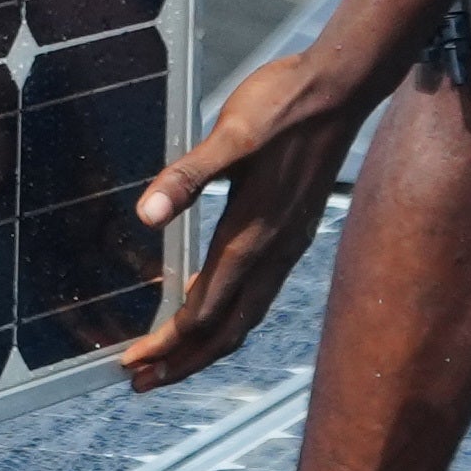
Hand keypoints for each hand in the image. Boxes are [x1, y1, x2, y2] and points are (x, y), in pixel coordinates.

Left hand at [118, 35, 391, 386]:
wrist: (340, 88)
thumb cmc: (284, 104)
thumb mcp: (230, 134)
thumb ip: (188, 175)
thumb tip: (146, 214)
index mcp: (252, 235)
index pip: (203, 313)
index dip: (164, 343)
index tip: (130, 362)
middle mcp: (273, 251)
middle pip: (225, 331)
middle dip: (181, 363)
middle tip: (140, 383)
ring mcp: (286, 245)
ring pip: (244, 317)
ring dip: (204, 347)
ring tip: (170, 362)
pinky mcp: (292, 233)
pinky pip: (257, 294)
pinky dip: (228, 316)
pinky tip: (212, 306)